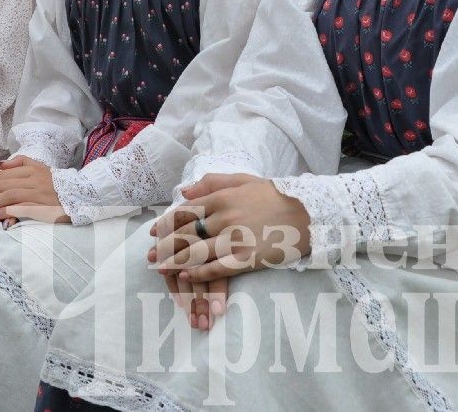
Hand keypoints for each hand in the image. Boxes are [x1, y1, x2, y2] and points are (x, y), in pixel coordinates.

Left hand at [0, 157, 69, 224]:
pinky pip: (21, 207)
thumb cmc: (57, 184)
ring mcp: (38, 193)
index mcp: (30, 170)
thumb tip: (0, 165)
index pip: (1, 176)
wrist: (82, 194)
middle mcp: (33, 179)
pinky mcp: (43, 206)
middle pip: (2, 185)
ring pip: (8, 195)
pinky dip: (5, 210)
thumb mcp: (39, 167)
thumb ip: (20, 163)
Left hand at [149, 174, 310, 305]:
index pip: (185, 212)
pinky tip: (186, 277)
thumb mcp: (242, 181)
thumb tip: (184, 191)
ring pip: (196, 253)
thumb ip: (211, 183)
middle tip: (150, 255)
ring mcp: (235, 240)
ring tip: (161, 268)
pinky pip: (216, 269)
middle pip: (186, 234)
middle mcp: (224, 218)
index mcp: (221, 198)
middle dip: (165, 245)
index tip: (153, 232)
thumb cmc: (273, 195)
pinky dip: (199, 274)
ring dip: (174, 262)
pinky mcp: (246, 259)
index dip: (166, 223)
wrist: (306, 215)